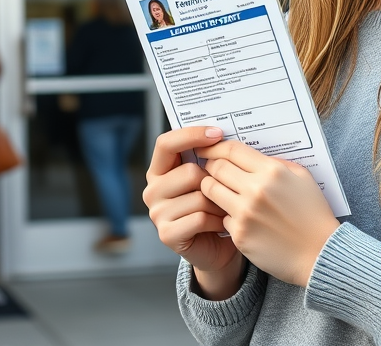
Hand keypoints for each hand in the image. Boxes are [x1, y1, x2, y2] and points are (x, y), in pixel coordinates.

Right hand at [143, 127, 244, 300]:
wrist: (218, 248)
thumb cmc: (216, 207)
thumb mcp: (210, 177)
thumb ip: (207, 157)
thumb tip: (221, 132)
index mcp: (159, 170)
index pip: (166, 143)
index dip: (191, 135)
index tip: (218, 133)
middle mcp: (152, 190)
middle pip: (188, 171)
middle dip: (215, 181)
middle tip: (228, 190)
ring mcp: (156, 213)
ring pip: (198, 196)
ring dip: (220, 203)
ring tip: (227, 209)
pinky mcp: (167, 234)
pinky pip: (199, 218)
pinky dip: (217, 221)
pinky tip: (221, 225)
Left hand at [199, 139, 339, 287]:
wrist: (320, 254)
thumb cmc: (313, 214)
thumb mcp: (302, 177)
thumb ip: (276, 162)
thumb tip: (250, 156)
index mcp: (272, 171)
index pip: (232, 150)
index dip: (215, 146)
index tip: (206, 147)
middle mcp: (255, 190)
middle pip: (216, 167)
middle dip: (210, 164)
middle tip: (210, 167)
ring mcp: (245, 213)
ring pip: (210, 190)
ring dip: (210, 186)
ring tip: (218, 188)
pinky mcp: (239, 235)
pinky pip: (221, 216)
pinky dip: (226, 214)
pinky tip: (237, 215)